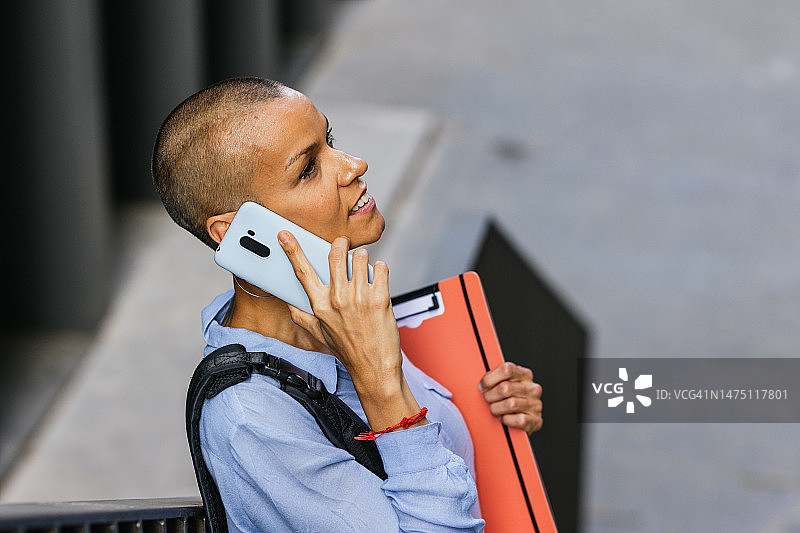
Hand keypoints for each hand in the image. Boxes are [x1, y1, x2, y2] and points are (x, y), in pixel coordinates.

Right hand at [278, 231, 423, 431]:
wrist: (374, 368)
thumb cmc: (348, 351)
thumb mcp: (319, 335)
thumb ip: (302, 317)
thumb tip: (290, 305)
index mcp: (319, 305)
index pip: (302, 271)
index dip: (292, 250)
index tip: (285, 235)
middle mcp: (337, 299)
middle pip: (334, 254)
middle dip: (339, 245)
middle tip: (343, 246)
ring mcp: (359, 297)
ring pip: (360, 257)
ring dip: (362, 258)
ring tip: (364, 269)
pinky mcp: (380, 298)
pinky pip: (380, 267)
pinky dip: (380, 269)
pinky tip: (378, 280)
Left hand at [478, 362, 542, 433]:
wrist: (523, 420)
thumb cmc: (508, 399)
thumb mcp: (503, 383)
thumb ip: (494, 378)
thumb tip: (481, 383)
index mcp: (524, 374)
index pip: (506, 370)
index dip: (490, 379)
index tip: (482, 387)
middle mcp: (532, 388)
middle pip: (505, 388)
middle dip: (490, 396)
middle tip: (488, 400)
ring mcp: (536, 404)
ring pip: (511, 404)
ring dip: (497, 409)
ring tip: (495, 410)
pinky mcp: (536, 420)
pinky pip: (519, 419)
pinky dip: (507, 420)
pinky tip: (504, 418)